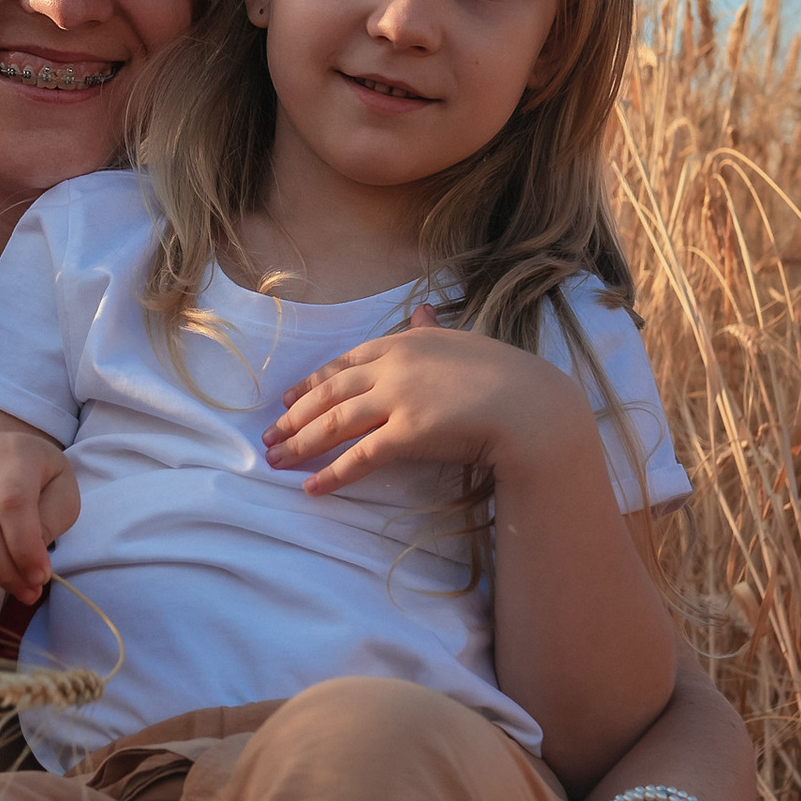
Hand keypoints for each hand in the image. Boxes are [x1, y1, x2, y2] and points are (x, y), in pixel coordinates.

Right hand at [0, 427, 78, 606]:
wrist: (4, 463)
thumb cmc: (37, 486)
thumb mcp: (61, 498)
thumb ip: (49, 524)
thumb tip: (25, 557)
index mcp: (13, 450)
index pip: (12, 503)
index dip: (25, 549)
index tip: (39, 579)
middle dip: (2, 569)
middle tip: (24, 590)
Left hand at [264, 302, 583, 495]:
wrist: (532, 406)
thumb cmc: (504, 376)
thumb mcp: (462, 343)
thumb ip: (433, 331)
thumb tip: (421, 311)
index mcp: (404, 342)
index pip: (344, 364)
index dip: (311, 383)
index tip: (287, 400)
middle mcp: (394, 366)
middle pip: (330, 393)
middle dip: (295, 416)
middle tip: (268, 436)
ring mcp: (399, 398)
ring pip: (335, 423)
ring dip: (301, 444)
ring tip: (275, 462)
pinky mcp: (408, 433)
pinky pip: (360, 457)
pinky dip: (332, 474)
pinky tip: (312, 489)